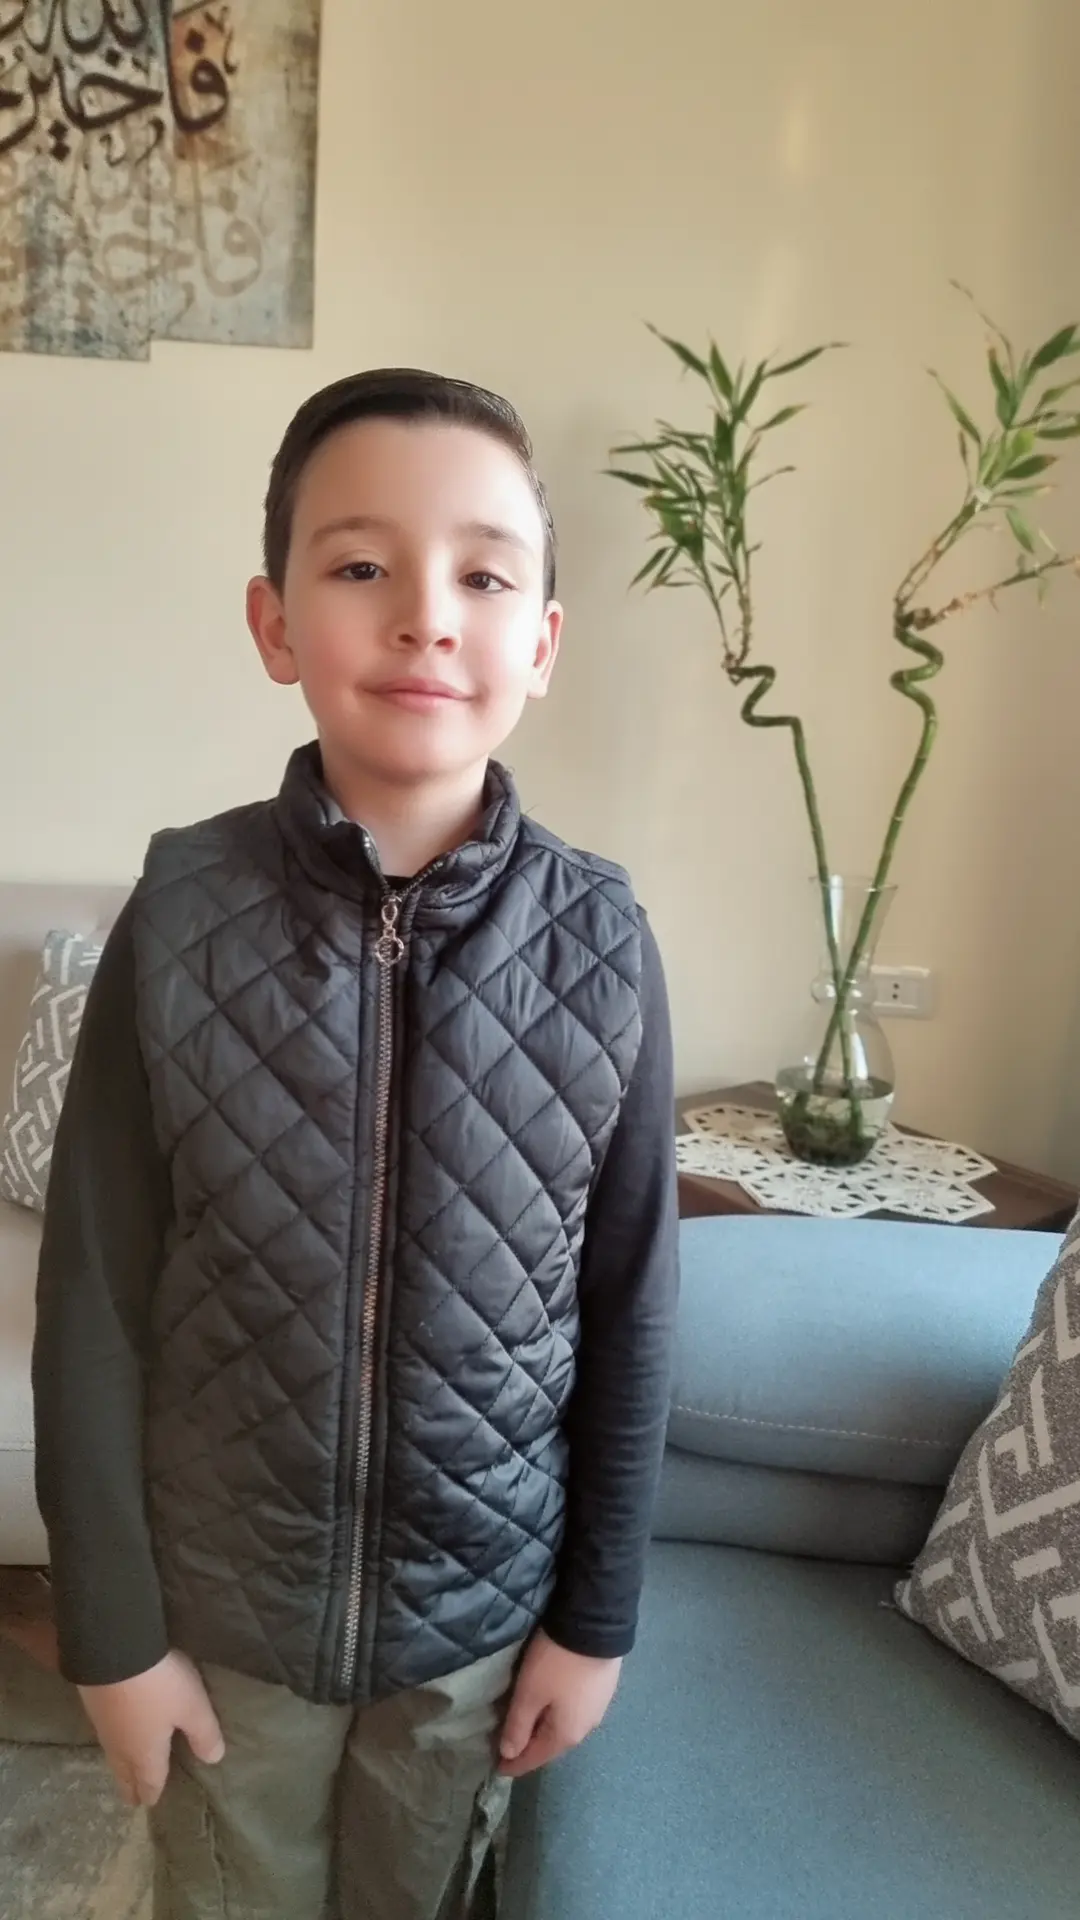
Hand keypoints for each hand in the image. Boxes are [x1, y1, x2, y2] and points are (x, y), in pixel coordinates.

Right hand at [78, 1650, 224, 1807]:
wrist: (113, 1651)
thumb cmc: (158, 1685)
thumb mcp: (191, 1707)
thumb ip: (203, 1734)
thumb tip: (214, 1760)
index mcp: (145, 1754)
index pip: (149, 1781)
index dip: (152, 1793)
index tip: (150, 1803)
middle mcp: (121, 1747)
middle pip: (125, 1773)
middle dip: (130, 1786)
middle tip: (132, 1798)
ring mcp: (103, 1727)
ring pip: (112, 1756)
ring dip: (120, 1766)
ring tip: (124, 1769)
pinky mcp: (92, 1705)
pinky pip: (104, 1734)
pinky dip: (112, 1741)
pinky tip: (113, 1732)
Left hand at [498, 1630, 620, 1777]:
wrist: (596, 1625)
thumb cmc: (556, 1663)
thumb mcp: (529, 1693)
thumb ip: (518, 1726)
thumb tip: (509, 1754)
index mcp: (566, 1735)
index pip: (534, 1759)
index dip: (514, 1765)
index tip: (497, 1768)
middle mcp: (586, 1729)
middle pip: (551, 1745)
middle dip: (529, 1748)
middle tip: (508, 1745)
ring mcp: (598, 1709)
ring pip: (564, 1728)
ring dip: (544, 1729)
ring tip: (527, 1724)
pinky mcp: (603, 1689)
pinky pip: (575, 1711)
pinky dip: (558, 1714)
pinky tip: (552, 1705)